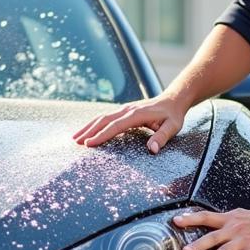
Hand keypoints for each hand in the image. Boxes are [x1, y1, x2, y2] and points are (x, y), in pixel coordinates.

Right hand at [72, 95, 186, 153]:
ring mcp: (124, 109)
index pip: (116, 125)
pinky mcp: (123, 111)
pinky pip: (106, 117)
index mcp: (137, 114)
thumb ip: (162, 137)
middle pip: (104, 120)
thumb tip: (152, 149)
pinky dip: (94, 124)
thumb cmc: (173, 115)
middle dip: (89, 131)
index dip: (102, 135)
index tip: (90, 143)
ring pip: (102, 117)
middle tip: (77, 142)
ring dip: (88, 127)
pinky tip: (87, 131)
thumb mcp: (173, 127)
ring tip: (75, 138)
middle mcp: (127, 110)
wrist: (173, 100)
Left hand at [175, 207, 249, 249]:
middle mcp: (232, 230)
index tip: (176, 221)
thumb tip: (211, 219)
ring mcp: (242, 241)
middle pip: (212, 237)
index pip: (205, 217)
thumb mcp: (239, 215)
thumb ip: (225, 220)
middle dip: (197, 245)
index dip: (190, 219)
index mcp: (228, 220)